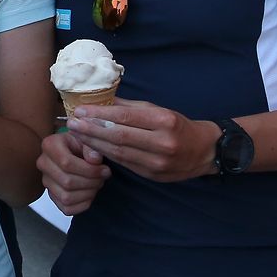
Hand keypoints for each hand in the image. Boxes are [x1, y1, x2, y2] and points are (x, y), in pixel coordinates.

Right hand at [37, 129, 110, 214]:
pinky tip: (90, 193)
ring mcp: (46, 182)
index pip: (67, 163)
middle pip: (67, 182)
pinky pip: (67, 209)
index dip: (90, 170)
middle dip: (91, 182)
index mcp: (49, 146)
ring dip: (88, 194)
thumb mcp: (86, 140)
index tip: (105, 169)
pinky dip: (83, 204)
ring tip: (97, 184)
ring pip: (66, 197)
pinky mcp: (52, 196)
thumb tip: (95, 160)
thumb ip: (92, 148)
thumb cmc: (80, 145)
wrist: (73, 151)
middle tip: (103, 177)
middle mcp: (43, 164)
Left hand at [65, 99, 218, 181]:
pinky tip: (92, 147)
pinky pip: (124, 163)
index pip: (125, 118)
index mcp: (164, 120)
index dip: (100, 115)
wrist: (205, 151)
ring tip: (77, 134)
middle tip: (72, 123)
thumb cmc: (178, 126)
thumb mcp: (158, 110)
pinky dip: (106, 154)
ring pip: (118, 152)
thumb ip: (130, 108)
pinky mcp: (152, 175)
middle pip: (119, 136)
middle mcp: (162, 142)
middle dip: (91, 130)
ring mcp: (157, 162)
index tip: (80, 111)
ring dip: (94, 143)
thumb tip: (100, 101)